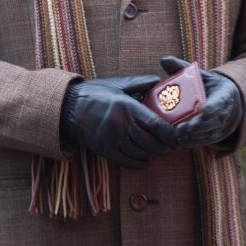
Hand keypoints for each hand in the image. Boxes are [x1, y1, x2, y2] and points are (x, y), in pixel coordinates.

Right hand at [59, 75, 178, 168]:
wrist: (68, 107)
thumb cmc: (94, 93)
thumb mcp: (117, 84)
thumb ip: (139, 83)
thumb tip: (159, 81)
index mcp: (126, 106)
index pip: (156, 124)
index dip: (170, 134)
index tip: (177, 137)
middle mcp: (120, 124)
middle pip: (150, 142)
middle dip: (164, 147)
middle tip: (170, 147)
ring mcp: (111, 138)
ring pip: (139, 152)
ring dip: (151, 154)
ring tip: (157, 151)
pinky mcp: (103, 149)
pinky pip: (125, 161)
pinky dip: (137, 164)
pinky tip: (143, 161)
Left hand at [159, 56, 243, 148]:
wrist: (229, 101)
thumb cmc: (209, 86)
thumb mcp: (201, 75)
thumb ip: (182, 67)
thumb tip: (164, 59)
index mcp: (224, 95)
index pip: (220, 102)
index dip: (213, 107)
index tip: (203, 110)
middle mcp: (226, 113)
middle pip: (213, 122)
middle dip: (198, 126)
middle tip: (182, 129)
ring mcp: (223, 126)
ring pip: (210, 134)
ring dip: (195, 137)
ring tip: (178, 137)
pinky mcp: (217, 136)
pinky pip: (207, 142)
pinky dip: (195, 143)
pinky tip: (180, 142)